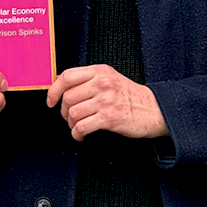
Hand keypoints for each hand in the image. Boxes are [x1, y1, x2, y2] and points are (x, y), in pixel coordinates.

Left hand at [47, 65, 167, 142]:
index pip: (67, 76)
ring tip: (77, 127)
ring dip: (71, 124)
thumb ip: (89, 80)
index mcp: (100, 71)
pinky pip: (82, 127)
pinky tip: (81, 135)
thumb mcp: (111, 79)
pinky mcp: (109, 117)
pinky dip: (77, 134)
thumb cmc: (131, 97)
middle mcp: (102, 83)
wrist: (155, 110)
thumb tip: (62, 87)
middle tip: (69, 118)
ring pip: (73, 113)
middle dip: (64, 112)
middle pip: (68, 97)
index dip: (53, 90)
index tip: (51, 101)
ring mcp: (106, 100)